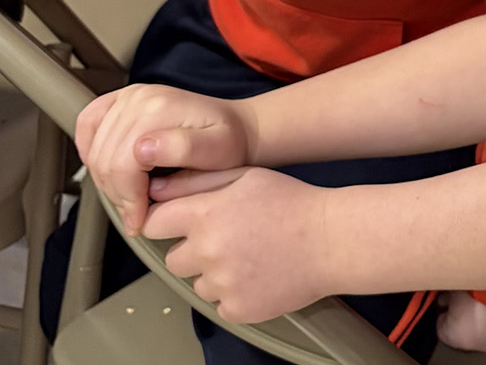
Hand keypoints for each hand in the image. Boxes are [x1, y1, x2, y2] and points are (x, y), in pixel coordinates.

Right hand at [75, 84, 254, 235]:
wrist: (237, 127)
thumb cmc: (230, 143)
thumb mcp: (218, 150)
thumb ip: (183, 149)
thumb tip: (141, 150)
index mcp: (159, 108)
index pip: (121, 164)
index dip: (128, 198)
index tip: (140, 220)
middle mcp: (139, 97)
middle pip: (104, 159)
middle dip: (118, 194)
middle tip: (136, 213)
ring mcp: (129, 96)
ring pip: (94, 150)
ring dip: (107, 180)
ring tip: (131, 196)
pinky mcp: (121, 100)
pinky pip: (87, 124)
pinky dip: (90, 151)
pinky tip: (109, 170)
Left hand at [144, 167, 334, 322]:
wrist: (332, 240)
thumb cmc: (292, 203)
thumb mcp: (245, 177)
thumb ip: (195, 182)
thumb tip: (154, 190)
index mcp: (204, 214)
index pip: (154, 224)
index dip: (167, 223)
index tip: (182, 224)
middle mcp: (207, 250)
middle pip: (174, 260)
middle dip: (194, 252)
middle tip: (229, 240)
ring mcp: (222, 283)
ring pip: (198, 284)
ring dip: (215, 275)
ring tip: (249, 258)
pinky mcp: (237, 308)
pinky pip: (221, 305)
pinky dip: (236, 294)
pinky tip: (259, 275)